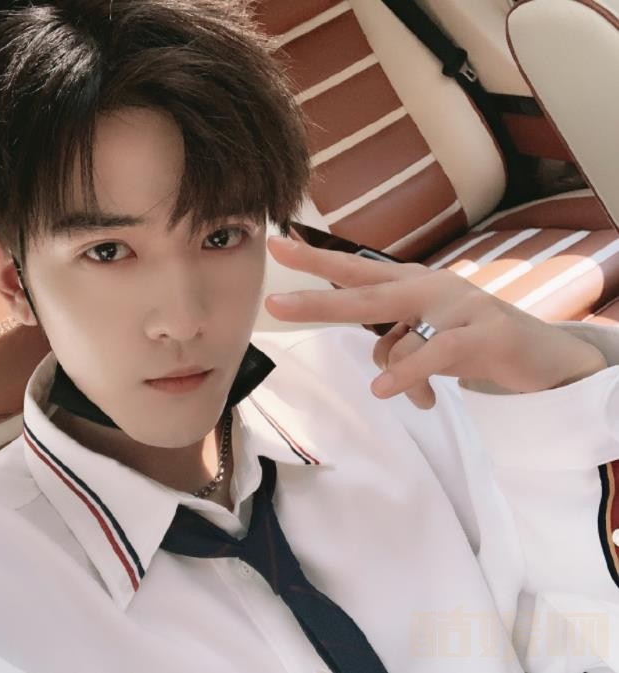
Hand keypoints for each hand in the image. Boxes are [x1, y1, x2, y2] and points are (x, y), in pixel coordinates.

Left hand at [264, 236, 607, 408]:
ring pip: (398, 337)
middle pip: (366, 292)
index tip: (278, 244)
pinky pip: (432, 356)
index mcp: (413, 283)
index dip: (318, 260)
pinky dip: (407, 374)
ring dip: (398, 373)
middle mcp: (431, 286)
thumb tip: (380, 376)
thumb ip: (397, 347)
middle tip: (276, 302)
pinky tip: (387, 390)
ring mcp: (459, 306)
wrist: (540, 351)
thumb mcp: (426, 340)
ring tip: (407, 392)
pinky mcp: (484, 334)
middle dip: (319, 300)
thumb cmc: (472, 340)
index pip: (358, 269)